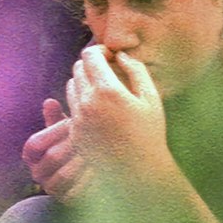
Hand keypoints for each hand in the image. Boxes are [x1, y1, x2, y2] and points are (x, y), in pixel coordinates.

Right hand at [22, 98, 93, 202]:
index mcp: (33, 156)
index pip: (34, 144)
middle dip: (72, 144)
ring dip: (83, 162)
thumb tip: (50, 102)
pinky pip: (76, 192)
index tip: (72, 123)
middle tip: (92, 135)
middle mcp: (38, 175)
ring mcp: (52, 190)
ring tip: (101, 151)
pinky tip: (105, 170)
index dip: (53, 132)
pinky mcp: (67, 202)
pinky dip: (91, 181)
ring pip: (64, 175)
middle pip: (51, 157)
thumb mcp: (68, 131)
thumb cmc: (77, 146)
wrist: (93, 177)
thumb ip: (57, 119)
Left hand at [66, 47, 176, 186]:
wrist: (138, 171)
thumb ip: (137, 71)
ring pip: (71, 86)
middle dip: (91, 65)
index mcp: (108, 91)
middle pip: (78, 68)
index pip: (90, 56)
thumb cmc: (150, 133)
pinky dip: (82, 101)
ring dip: (84, 82)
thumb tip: (121, 56)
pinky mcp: (75, 132)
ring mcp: (79, 118)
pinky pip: (72, 106)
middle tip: (107, 71)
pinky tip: (100, 109)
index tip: (110, 56)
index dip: (100, 51)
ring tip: (102, 90)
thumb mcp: (151, 99)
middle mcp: (88, 102)